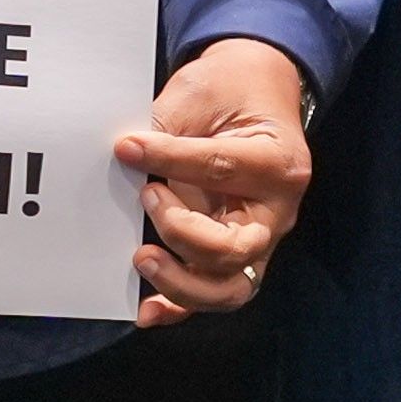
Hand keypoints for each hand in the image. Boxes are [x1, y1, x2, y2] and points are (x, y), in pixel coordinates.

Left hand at [121, 35, 311, 321]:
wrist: (255, 93)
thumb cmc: (229, 91)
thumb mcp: (199, 96)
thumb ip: (166, 132)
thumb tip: (123, 158)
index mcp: (277, 163)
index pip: (221, 169)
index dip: (168, 158)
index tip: (126, 147)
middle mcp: (276, 212)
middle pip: (237, 250)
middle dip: (182, 233)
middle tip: (147, 195)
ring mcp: (260, 240)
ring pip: (231, 287)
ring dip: (182, 282)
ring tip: (142, 258)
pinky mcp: (236, 255)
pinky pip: (213, 292)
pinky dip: (180, 306)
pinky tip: (147, 310)